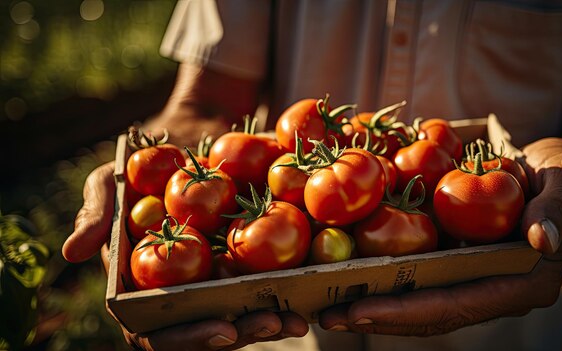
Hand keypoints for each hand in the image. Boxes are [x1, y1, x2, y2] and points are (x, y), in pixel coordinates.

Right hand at [62, 64, 306, 348]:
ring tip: (297, 319)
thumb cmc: (146, 165)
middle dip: (241, 334)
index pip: (159, 331)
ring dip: (271, 323)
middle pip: (209, 331)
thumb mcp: (113, 181)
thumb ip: (96, 212)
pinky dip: (289, 292)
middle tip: (273, 324)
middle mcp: (185, 294)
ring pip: (243, 316)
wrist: (195, 137)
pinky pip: (271, 285)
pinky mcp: (252, 263)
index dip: (189, 338)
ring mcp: (220, 281)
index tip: (223, 329)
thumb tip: (69, 252)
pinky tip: (311, 294)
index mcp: (147, 289)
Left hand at [317, 136, 561, 335]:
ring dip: (376, 305)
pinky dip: (387, 280)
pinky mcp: (460, 263)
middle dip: (380, 316)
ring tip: (328, 306)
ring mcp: (475, 278)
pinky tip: (352, 274)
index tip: (360, 310)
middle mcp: (493, 289)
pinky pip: (421, 279)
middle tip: (329, 317)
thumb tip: (541, 240)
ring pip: (422, 302)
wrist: (558, 168)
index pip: (458, 304)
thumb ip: (558, 208)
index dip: (409, 310)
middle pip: (431, 313)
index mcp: (521, 281)